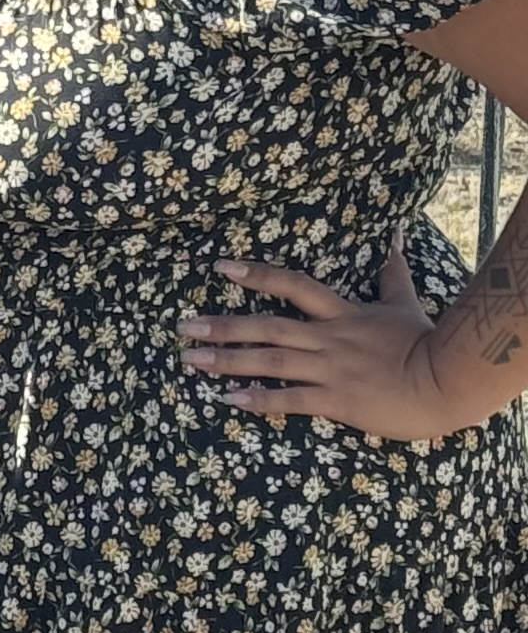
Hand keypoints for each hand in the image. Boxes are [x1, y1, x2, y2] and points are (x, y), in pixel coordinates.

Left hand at [184, 245, 475, 442]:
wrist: (450, 381)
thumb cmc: (425, 343)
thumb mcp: (404, 301)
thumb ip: (391, 271)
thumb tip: (396, 232)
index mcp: (342, 314)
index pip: (293, 285)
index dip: (256, 275)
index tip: (220, 267)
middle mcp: (330, 338)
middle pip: (267, 326)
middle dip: (222, 326)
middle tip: (182, 326)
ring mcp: (332, 369)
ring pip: (271, 361)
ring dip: (227, 361)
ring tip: (190, 360)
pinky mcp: (340, 400)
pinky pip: (292, 399)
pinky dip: (260, 399)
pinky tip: (229, 399)